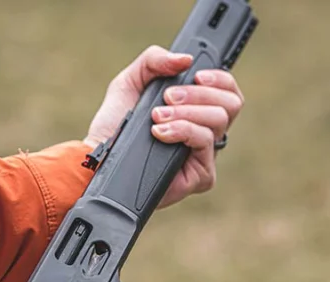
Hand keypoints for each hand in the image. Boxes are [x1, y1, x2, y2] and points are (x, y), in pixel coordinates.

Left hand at [84, 45, 244, 208]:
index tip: (196, 75)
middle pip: (230, 104)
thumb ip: (153, 60)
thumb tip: (185, 59)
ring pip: (219, 120)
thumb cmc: (113, 124)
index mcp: (196, 110)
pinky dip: (183, 131)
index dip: (219, 78)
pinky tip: (160, 133)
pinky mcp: (201, 175)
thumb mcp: (129, 82)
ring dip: (186, 112)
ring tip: (156, 117)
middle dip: (198, 94)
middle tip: (167, 98)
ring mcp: (205, 154)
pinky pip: (205, 144)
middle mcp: (205, 132)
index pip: (228, 90)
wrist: (98, 157)